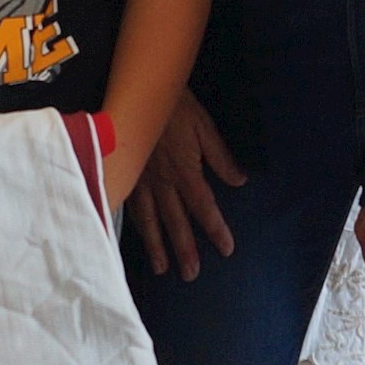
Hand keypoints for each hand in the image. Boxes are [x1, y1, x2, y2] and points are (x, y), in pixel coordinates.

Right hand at [123, 92, 246, 279]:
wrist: (140, 90)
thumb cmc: (175, 106)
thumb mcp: (204, 127)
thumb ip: (220, 157)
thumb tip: (239, 180)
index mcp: (185, 171)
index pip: (204, 207)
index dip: (216, 229)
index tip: (226, 249)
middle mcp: (162, 182)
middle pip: (175, 222)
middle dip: (184, 249)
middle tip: (191, 275)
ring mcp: (140, 180)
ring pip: (149, 220)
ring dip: (157, 245)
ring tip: (162, 268)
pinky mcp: (125, 174)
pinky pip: (130, 206)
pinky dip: (134, 226)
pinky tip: (138, 239)